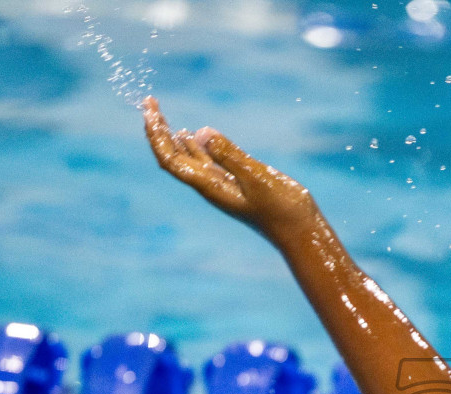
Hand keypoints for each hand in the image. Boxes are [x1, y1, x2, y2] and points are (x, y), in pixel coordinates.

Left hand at [142, 97, 318, 243]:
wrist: (300, 232)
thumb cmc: (282, 209)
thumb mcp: (257, 178)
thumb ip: (230, 155)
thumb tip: (200, 133)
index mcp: (210, 186)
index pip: (171, 160)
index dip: (157, 135)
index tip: (150, 109)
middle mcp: (210, 186)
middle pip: (174, 158)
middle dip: (159, 131)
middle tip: (150, 104)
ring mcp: (222, 185)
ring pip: (188, 159)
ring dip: (172, 137)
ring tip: (160, 116)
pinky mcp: (235, 183)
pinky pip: (207, 162)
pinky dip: (195, 146)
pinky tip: (194, 136)